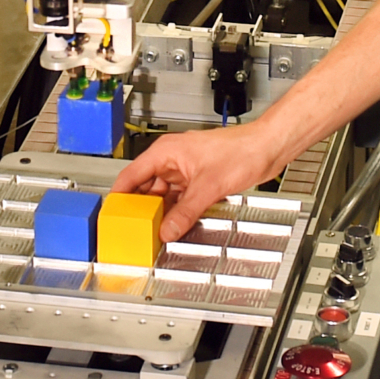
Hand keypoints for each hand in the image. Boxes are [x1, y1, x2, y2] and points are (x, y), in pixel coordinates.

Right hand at [115, 122, 284, 241]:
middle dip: (140, 210)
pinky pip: (178, 198)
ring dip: (159, 212)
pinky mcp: (196, 179)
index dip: (119, 197)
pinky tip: (174, 224)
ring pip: (162, 195)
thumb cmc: (242, 150)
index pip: (130, 176)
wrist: (266, 147)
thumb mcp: (208, 187)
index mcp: (166, 152)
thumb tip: (167, 230)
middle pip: (145, 188)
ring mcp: (184, 170)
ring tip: (154, 231)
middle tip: (135, 230)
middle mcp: (171, 160)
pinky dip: (175, 211)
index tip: (113, 215)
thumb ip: (185, 212)